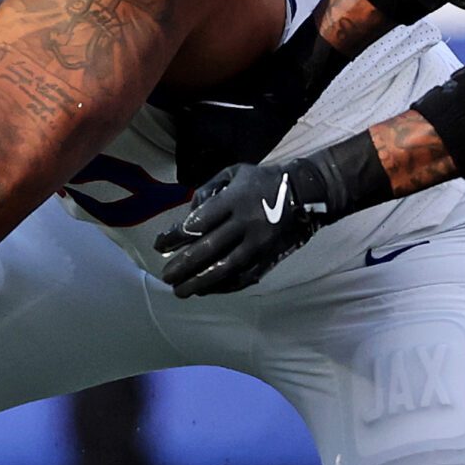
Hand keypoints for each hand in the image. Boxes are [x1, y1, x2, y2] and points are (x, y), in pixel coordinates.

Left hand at [154, 157, 340, 298]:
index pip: (198, 223)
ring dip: (200, 282)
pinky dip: (223, 286)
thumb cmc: (262, 181)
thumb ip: (207, 191)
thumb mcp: (233, 173)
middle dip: (183, 265)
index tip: (159, 245)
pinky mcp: (269, 258)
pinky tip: (206, 290)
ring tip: (180, 291)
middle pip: (208, 249)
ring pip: (225, 269)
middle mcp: (245, 224)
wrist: (305, 193)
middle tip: (165, 277)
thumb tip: (187, 215)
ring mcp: (259, 244)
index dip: (175, 236)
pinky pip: (244, 277)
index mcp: (234, 200)